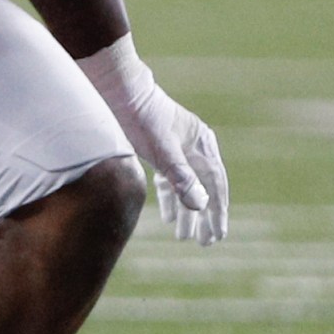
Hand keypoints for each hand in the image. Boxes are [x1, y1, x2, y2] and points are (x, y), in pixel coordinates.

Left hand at [76, 38, 228, 244]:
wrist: (116, 90)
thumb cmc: (140, 118)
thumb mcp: (162, 150)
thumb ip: (181, 178)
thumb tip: (201, 206)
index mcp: (202, 144)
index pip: (215, 185)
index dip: (217, 212)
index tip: (217, 235)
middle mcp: (194, 146)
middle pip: (204, 188)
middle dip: (205, 217)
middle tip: (206, 242)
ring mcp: (177, 148)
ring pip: (187, 186)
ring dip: (187, 212)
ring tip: (187, 237)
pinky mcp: (160, 150)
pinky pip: (171, 180)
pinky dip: (171, 198)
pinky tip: (170, 218)